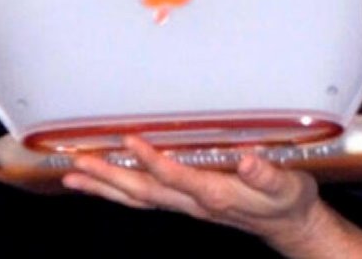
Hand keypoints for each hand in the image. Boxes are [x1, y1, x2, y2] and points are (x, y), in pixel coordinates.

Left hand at [62, 136, 324, 252]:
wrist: (289, 224)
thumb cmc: (287, 200)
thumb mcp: (286, 186)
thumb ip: (266, 175)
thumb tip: (247, 161)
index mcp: (215, 194)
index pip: (175, 177)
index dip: (151, 160)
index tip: (130, 138)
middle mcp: (194, 203)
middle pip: (143, 192)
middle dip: (108, 178)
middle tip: (77, 164)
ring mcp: (187, 205)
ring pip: (138, 199)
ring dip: (104, 187)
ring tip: (72, 176)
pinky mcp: (186, 203)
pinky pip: (144, 199)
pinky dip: (119, 191)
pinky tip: (103, 183)